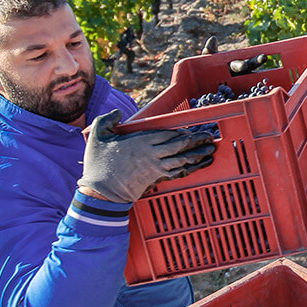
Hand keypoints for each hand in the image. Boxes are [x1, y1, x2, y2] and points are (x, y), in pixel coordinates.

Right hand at [77, 110, 216, 203]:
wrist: (99, 193)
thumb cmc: (97, 164)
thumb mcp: (96, 135)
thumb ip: (107, 120)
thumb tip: (117, 113)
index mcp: (141, 141)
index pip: (168, 134)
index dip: (182, 132)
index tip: (192, 130)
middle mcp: (152, 154)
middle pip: (180, 146)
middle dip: (197, 141)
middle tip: (209, 137)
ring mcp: (155, 168)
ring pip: (182, 160)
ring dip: (198, 155)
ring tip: (210, 151)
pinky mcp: (155, 180)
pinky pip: (177, 173)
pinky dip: (190, 169)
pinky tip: (198, 166)